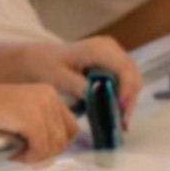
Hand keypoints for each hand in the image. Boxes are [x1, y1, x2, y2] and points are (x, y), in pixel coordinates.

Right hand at [0, 84, 79, 161]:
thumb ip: (42, 124)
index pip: (71, 127)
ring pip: (55, 145)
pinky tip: (13, 153)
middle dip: (47, 152)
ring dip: (36, 156)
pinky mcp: (31, 117)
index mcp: (49, 93)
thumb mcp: (21, 113)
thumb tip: (58, 149)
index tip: (36, 150)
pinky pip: (41, 147)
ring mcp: (41, 105)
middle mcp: (49, 96)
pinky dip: (29, 156)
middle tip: (25, 155)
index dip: (56, 144)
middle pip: (65, 138)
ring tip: (16, 152)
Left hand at [19, 36, 141, 110]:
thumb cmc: (44, 66)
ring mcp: (113, 54)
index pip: (123, 68)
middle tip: (122, 122)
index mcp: (98, 48)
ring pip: (132, 78)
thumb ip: (79, 86)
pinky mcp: (112, 63)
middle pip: (132, 74)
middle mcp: (110, 48)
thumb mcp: (58, 77)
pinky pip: (125, 80)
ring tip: (121, 121)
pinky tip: (118, 112)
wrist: (37, 58)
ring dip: (128, 100)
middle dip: (130, 99)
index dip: (126, 88)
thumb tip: (99, 96)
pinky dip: (123, 96)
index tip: (120, 108)